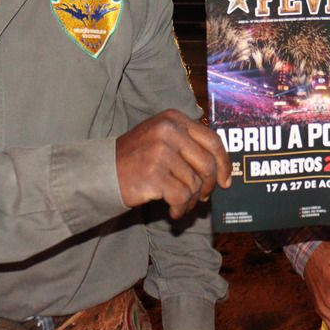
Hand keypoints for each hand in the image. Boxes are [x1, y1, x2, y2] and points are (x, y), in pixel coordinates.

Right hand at [116, 110, 230, 219]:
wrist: (103, 171)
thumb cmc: (137, 158)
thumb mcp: (163, 139)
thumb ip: (190, 146)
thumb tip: (222, 172)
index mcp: (173, 119)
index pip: (212, 140)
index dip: (224, 163)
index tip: (226, 181)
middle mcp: (168, 131)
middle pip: (206, 164)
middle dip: (207, 186)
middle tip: (201, 198)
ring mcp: (160, 151)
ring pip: (194, 183)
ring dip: (190, 200)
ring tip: (179, 203)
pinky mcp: (154, 174)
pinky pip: (182, 197)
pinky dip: (180, 208)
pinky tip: (172, 210)